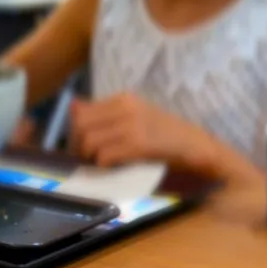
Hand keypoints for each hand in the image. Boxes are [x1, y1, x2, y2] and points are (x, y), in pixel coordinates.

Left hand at [70, 93, 205, 168]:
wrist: (193, 145)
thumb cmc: (162, 136)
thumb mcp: (132, 118)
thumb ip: (103, 114)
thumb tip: (73, 106)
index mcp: (123, 99)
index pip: (81, 113)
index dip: (74, 135)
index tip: (80, 149)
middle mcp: (125, 107)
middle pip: (81, 127)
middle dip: (78, 148)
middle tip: (86, 161)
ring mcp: (132, 125)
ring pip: (89, 142)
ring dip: (91, 159)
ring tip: (101, 165)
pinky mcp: (137, 144)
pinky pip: (104, 156)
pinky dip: (104, 166)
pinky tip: (114, 168)